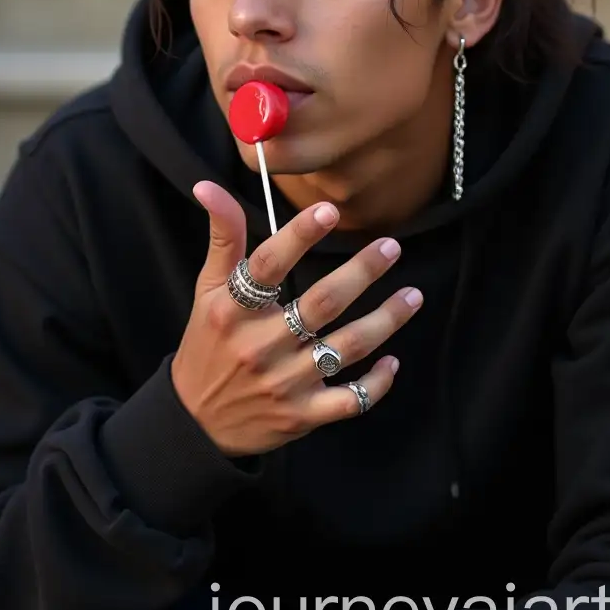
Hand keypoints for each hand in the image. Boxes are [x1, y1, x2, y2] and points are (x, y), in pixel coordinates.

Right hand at [171, 181, 421, 456]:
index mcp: (232, 310)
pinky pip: (350, 399)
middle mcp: (260, 345)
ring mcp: (284, 383)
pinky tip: (393, 361)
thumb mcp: (207, 290)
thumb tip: (208, 186)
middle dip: (361, 272)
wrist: (196, 422)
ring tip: (412, 295)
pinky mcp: (303, 415)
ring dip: (385, 320)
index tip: (328, 210)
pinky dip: (376, 383)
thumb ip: (223, 237)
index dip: (298, 237)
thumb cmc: (207, 344)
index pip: (266, 266)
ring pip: (346, 347)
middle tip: (391, 246)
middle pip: (321, 303)